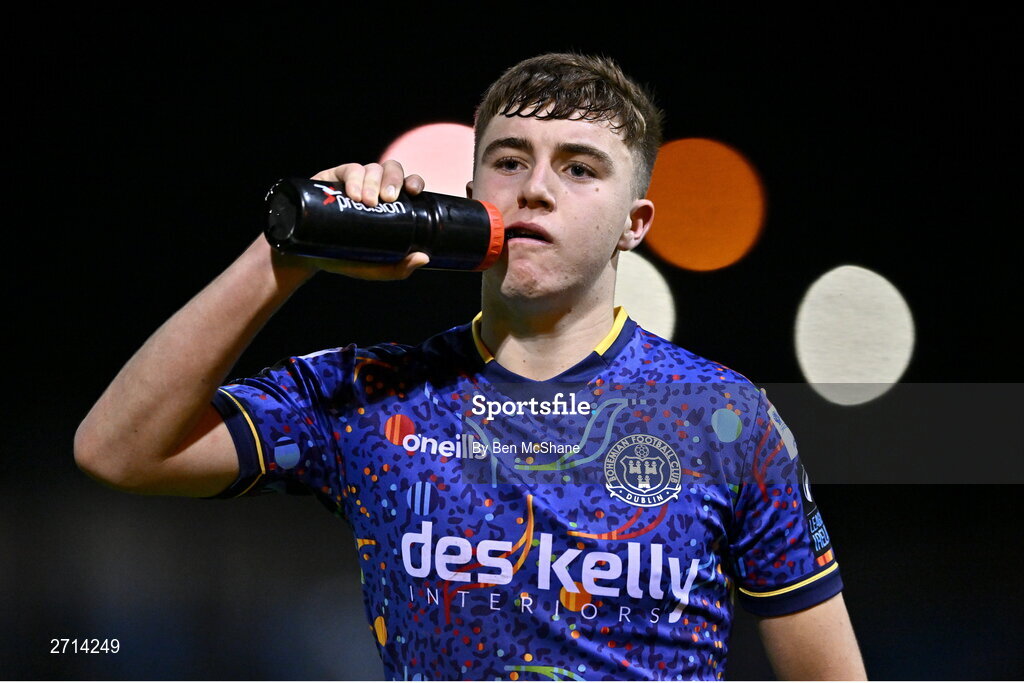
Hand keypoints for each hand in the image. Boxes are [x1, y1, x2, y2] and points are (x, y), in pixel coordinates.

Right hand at [276, 160, 430, 279]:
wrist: (308, 257)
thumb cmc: (346, 259)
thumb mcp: (374, 268)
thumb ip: (398, 268)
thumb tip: (424, 258)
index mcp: (389, 203)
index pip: (407, 183)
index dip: (413, 181)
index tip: (413, 191)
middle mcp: (374, 188)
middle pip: (391, 170)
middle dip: (393, 179)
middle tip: (388, 199)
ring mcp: (354, 182)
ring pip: (371, 168)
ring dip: (372, 181)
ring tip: (365, 201)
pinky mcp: (333, 179)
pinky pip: (349, 169)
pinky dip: (354, 178)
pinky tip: (353, 193)